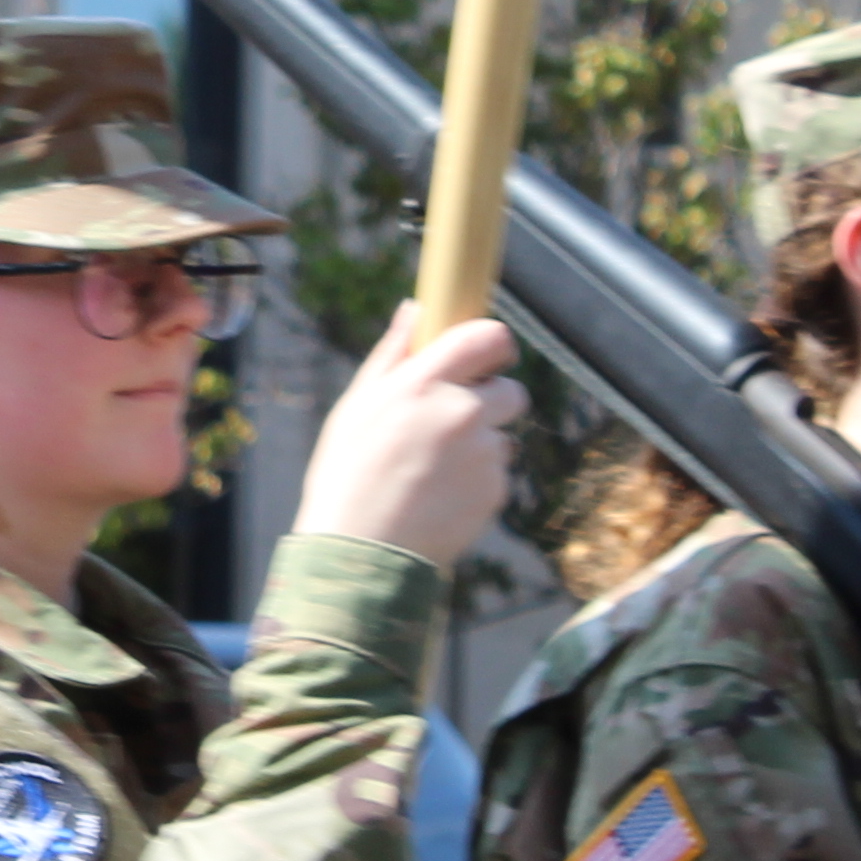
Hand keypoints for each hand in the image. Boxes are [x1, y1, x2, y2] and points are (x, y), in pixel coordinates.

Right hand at [286, 306, 524, 566]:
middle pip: (511, 389)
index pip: (489, 337)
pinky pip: (497, 473)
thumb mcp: (358, 406)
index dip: (495, 343)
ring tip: (432, 471)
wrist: (360, 552)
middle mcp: (462, 411)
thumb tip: (416, 308)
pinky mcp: (496, 491)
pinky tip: (439, 496)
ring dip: (480, 446)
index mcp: (424, 382)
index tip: (488, 355)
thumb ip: (394, 354)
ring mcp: (484, 453)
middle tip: (452, 424)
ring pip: (501, 436)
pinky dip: (477, 481)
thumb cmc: (348, 474)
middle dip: (491, 402)